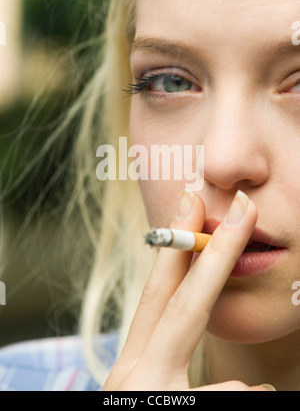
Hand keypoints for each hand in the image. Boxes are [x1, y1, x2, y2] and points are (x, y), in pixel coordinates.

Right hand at [103, 190, 270, 390]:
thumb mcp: (148, 393)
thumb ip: (177, 375)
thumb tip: (248, 382)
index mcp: (131, 364)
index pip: (156, 295)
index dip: (175, 247)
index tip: (194, 204)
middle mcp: (132, 375)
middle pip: (178, 304)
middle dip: (212, 254)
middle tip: (239, 207)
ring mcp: (147, 393)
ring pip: (210, 365)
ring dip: (240, 370)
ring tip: (258, 383)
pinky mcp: (166, 408)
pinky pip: (224, 397)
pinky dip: (244, 393)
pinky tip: (257, 394)